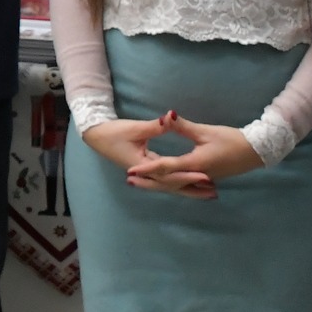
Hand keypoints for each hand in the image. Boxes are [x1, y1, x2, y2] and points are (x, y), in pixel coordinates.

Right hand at [82, 115, 214, 199]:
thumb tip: (170, 118)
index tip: (205, 176)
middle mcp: (145, 174)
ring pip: (170, 185)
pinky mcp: (147, 170)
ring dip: (188, 189)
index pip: (169, 174)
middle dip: (193, 189)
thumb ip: (155, 126)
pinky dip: (180, 182)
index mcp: (142, 165)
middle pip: (172, 185)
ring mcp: (145, 173)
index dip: (187, 175)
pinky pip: (166, 180)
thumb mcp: (135, 128)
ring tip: (209, 192)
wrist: (97, 136)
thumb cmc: (113, 132)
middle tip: (214, 192)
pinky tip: (192, 184)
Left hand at [129, 111, 261, 199]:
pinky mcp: (207, 179)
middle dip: (148, 182)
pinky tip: (164, 184)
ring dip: (158, 185)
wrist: (256, 152)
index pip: (165, 167)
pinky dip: (171, 185)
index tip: (131, 171)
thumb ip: (183, 126)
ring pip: (176, 186)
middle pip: (168, 182)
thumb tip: (166, 115)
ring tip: (141, 183)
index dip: (147, 169)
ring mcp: (202, 180)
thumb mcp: (206, 131)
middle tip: (129, 181)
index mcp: (195, 164)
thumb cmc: (232, 139)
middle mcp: (196, 176)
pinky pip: (185, 185)